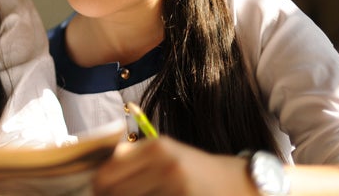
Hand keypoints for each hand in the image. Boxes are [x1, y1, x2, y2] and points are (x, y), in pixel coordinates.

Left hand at [92, 137, 257, 195]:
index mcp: (155, 148)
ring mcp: (177, 189)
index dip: (99, 189)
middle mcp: (165, 166)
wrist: (240, 184)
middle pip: (114, 194)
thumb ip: (132, 159)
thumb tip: (98, 173)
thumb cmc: (195, 170)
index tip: (100, 192)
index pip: (106, 176)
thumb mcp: (165, 153)